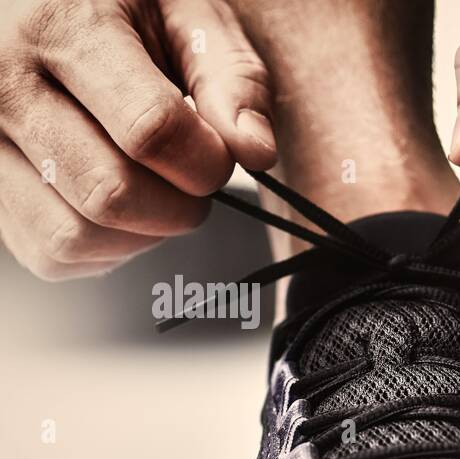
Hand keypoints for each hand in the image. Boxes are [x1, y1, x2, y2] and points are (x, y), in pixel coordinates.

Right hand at [0, 0, 274, 279]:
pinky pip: (51, 253)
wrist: (38, 6)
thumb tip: (255, 152)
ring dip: (142, 233)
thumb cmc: (121, 6)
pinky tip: (121, 204)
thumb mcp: (187, 13)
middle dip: (180, 204)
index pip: (150, 130)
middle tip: (193, 174)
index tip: (220, 153)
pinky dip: (104, 247)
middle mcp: (3, 84)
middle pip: (111, 193)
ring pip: (75, 236)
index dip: (207, 162)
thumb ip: (231, 78)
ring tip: (158, 187)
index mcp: (61, 27)